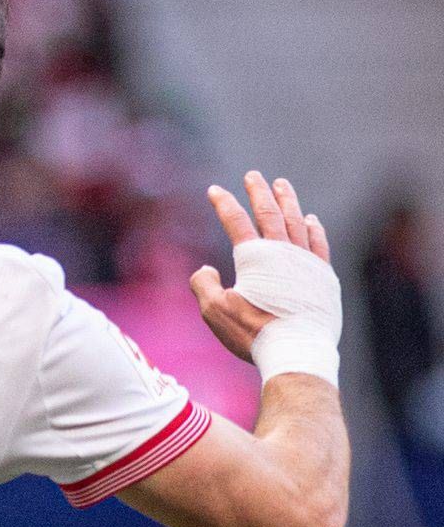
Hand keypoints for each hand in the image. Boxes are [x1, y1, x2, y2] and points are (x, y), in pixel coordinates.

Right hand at [194, 171, 336, 377]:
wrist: (296, 350)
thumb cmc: (252, 333)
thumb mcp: (214, 311)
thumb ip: (205, 284)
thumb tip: (207, 269)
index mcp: (255, 258)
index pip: (235, 221)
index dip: (224, 203)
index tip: (215, 190)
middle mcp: (283, 253)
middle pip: (269, 213)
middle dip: (259, 192)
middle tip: (253, 176)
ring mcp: (306, 262)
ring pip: (296, 222)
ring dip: (288, 201)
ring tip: (282, 185)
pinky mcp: (322, 276)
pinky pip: (318, 244)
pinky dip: (313, 229)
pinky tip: (310, 220)